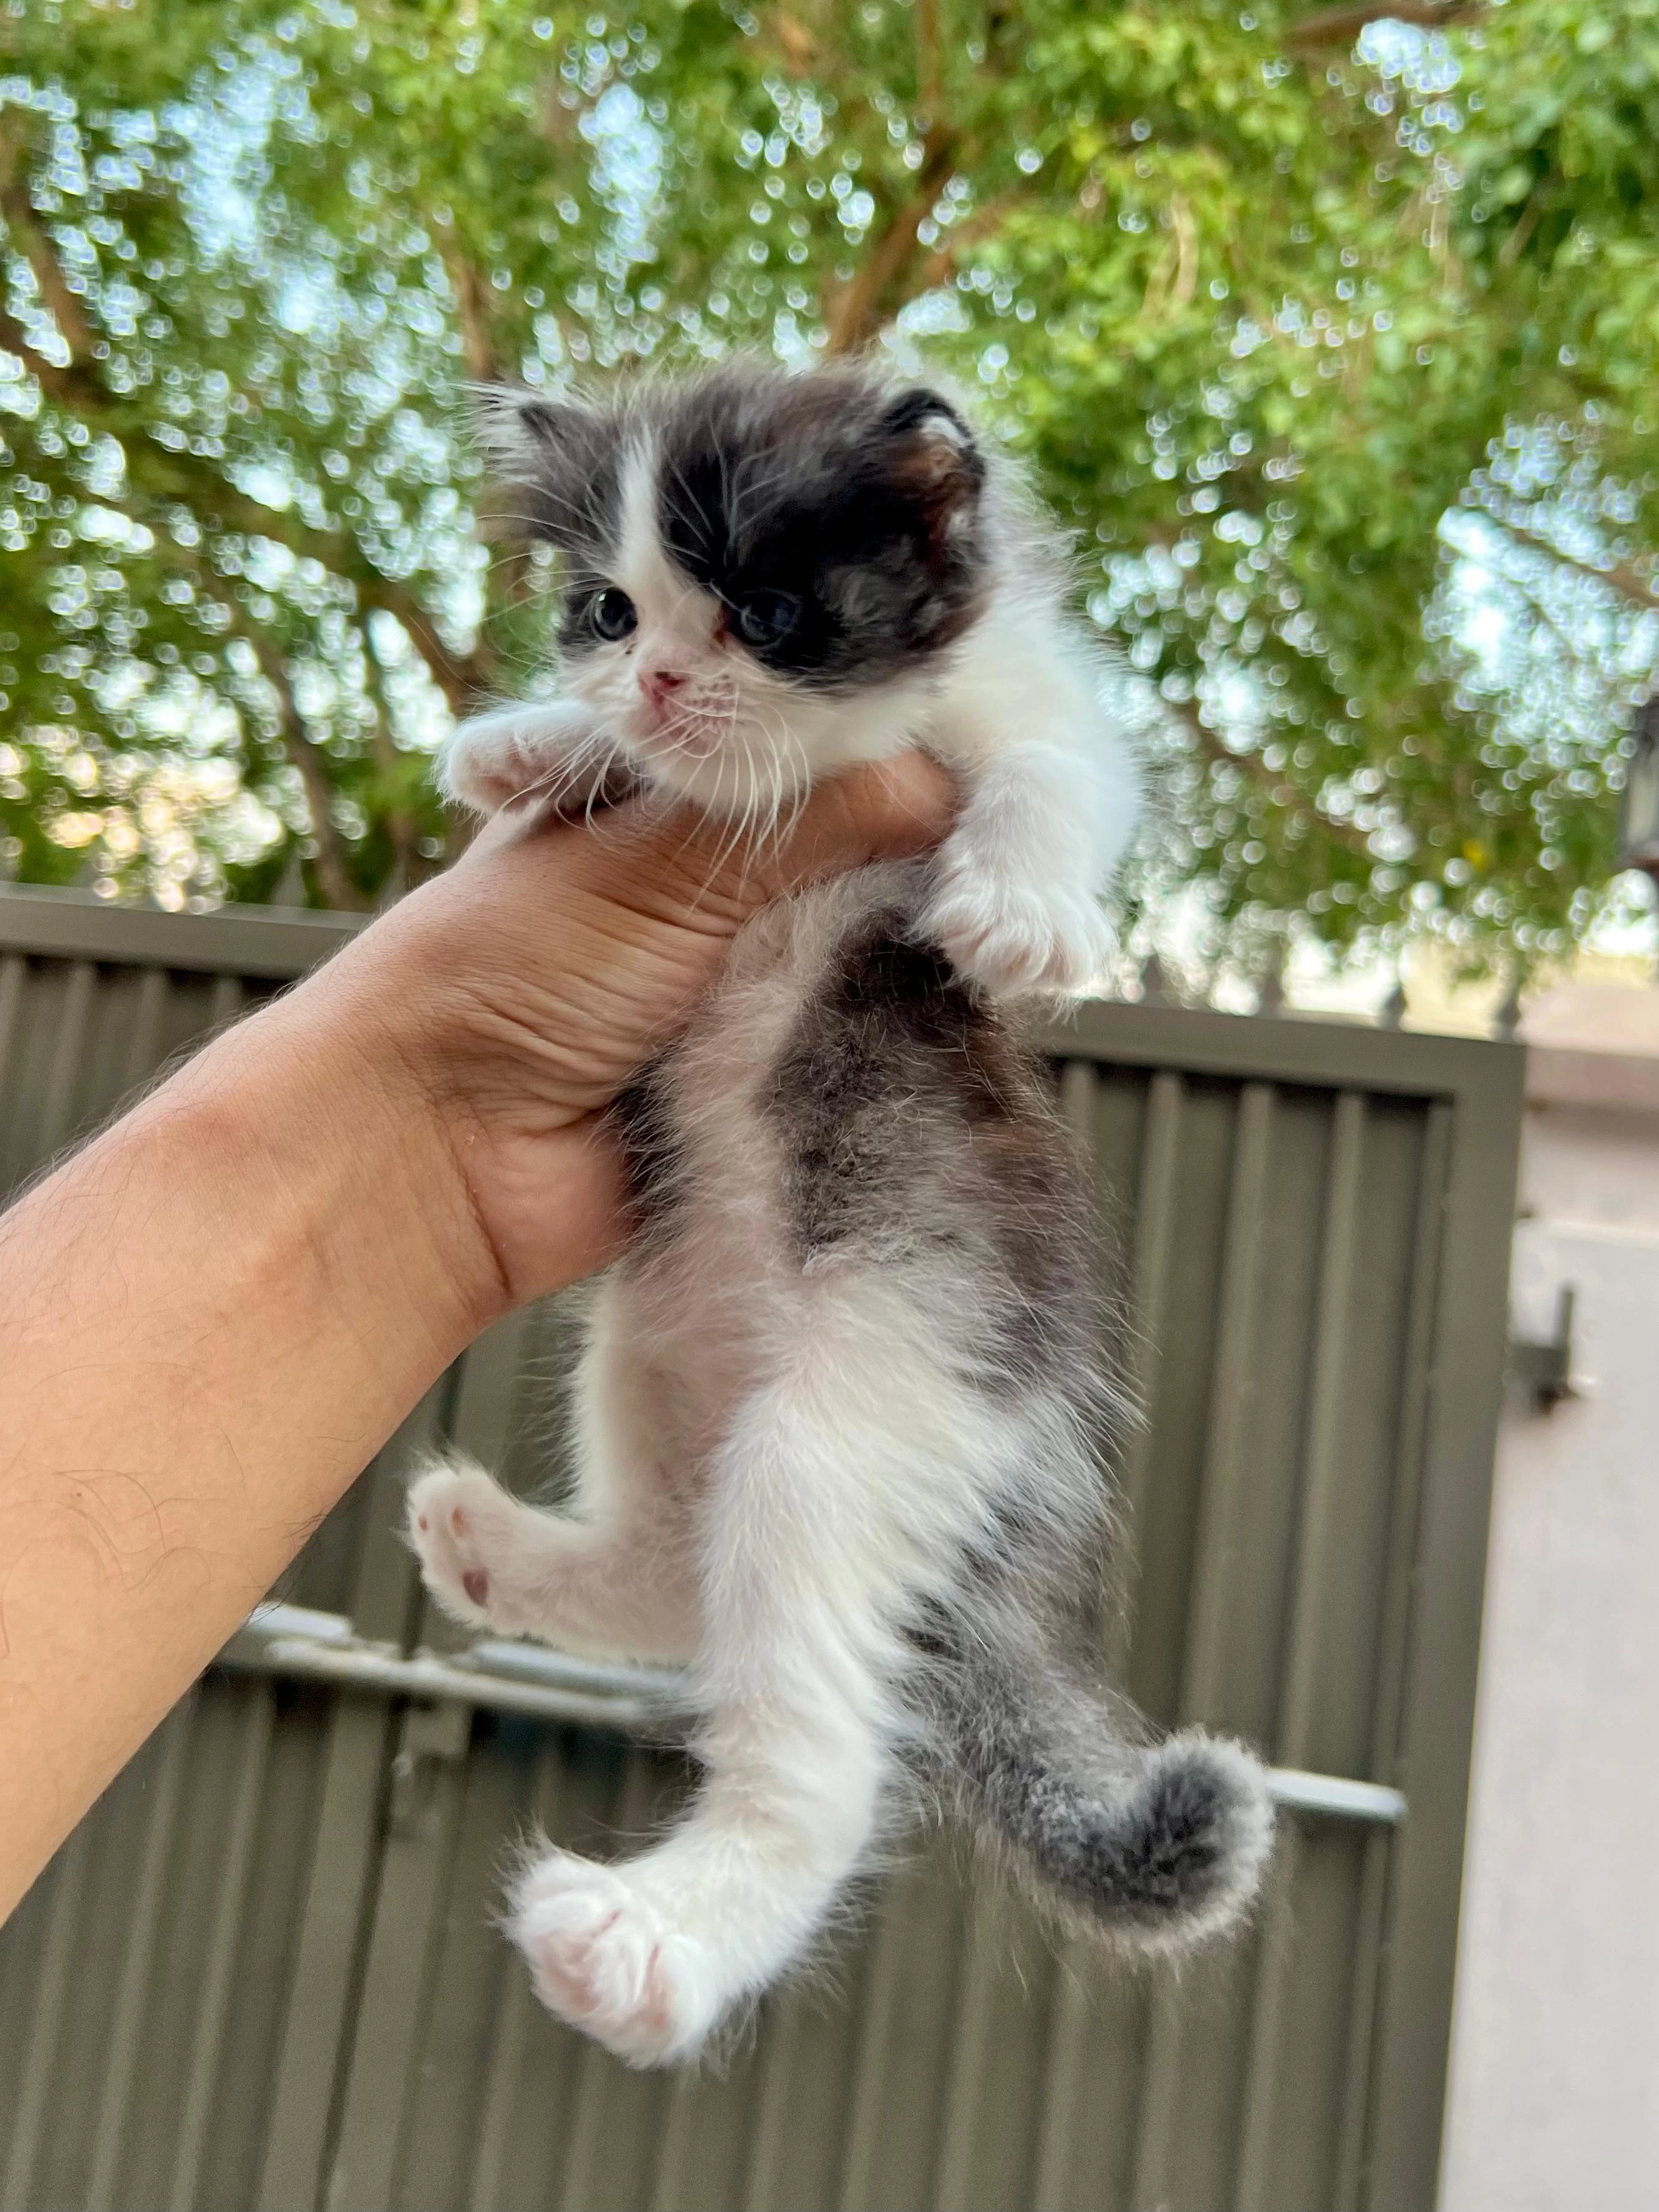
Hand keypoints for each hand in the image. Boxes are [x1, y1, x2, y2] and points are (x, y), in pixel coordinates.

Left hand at [313, 753, 955, 1312]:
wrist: (438, 1153)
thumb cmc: (513, 968)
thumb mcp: (663, 858)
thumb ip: (808, 815)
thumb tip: (946, 786)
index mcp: (665, 796)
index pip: (806, 749)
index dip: (888, 750)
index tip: (988, 753)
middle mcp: (709, 883)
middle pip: (854, 853)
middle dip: (922, 856)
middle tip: (1018, 851)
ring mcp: (742, 985)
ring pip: (866, 951)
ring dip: (918, 949)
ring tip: (1011, 930)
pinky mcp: (764, 1081)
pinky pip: (855, 1048)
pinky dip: (902, 1034)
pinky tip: (976, 1011)